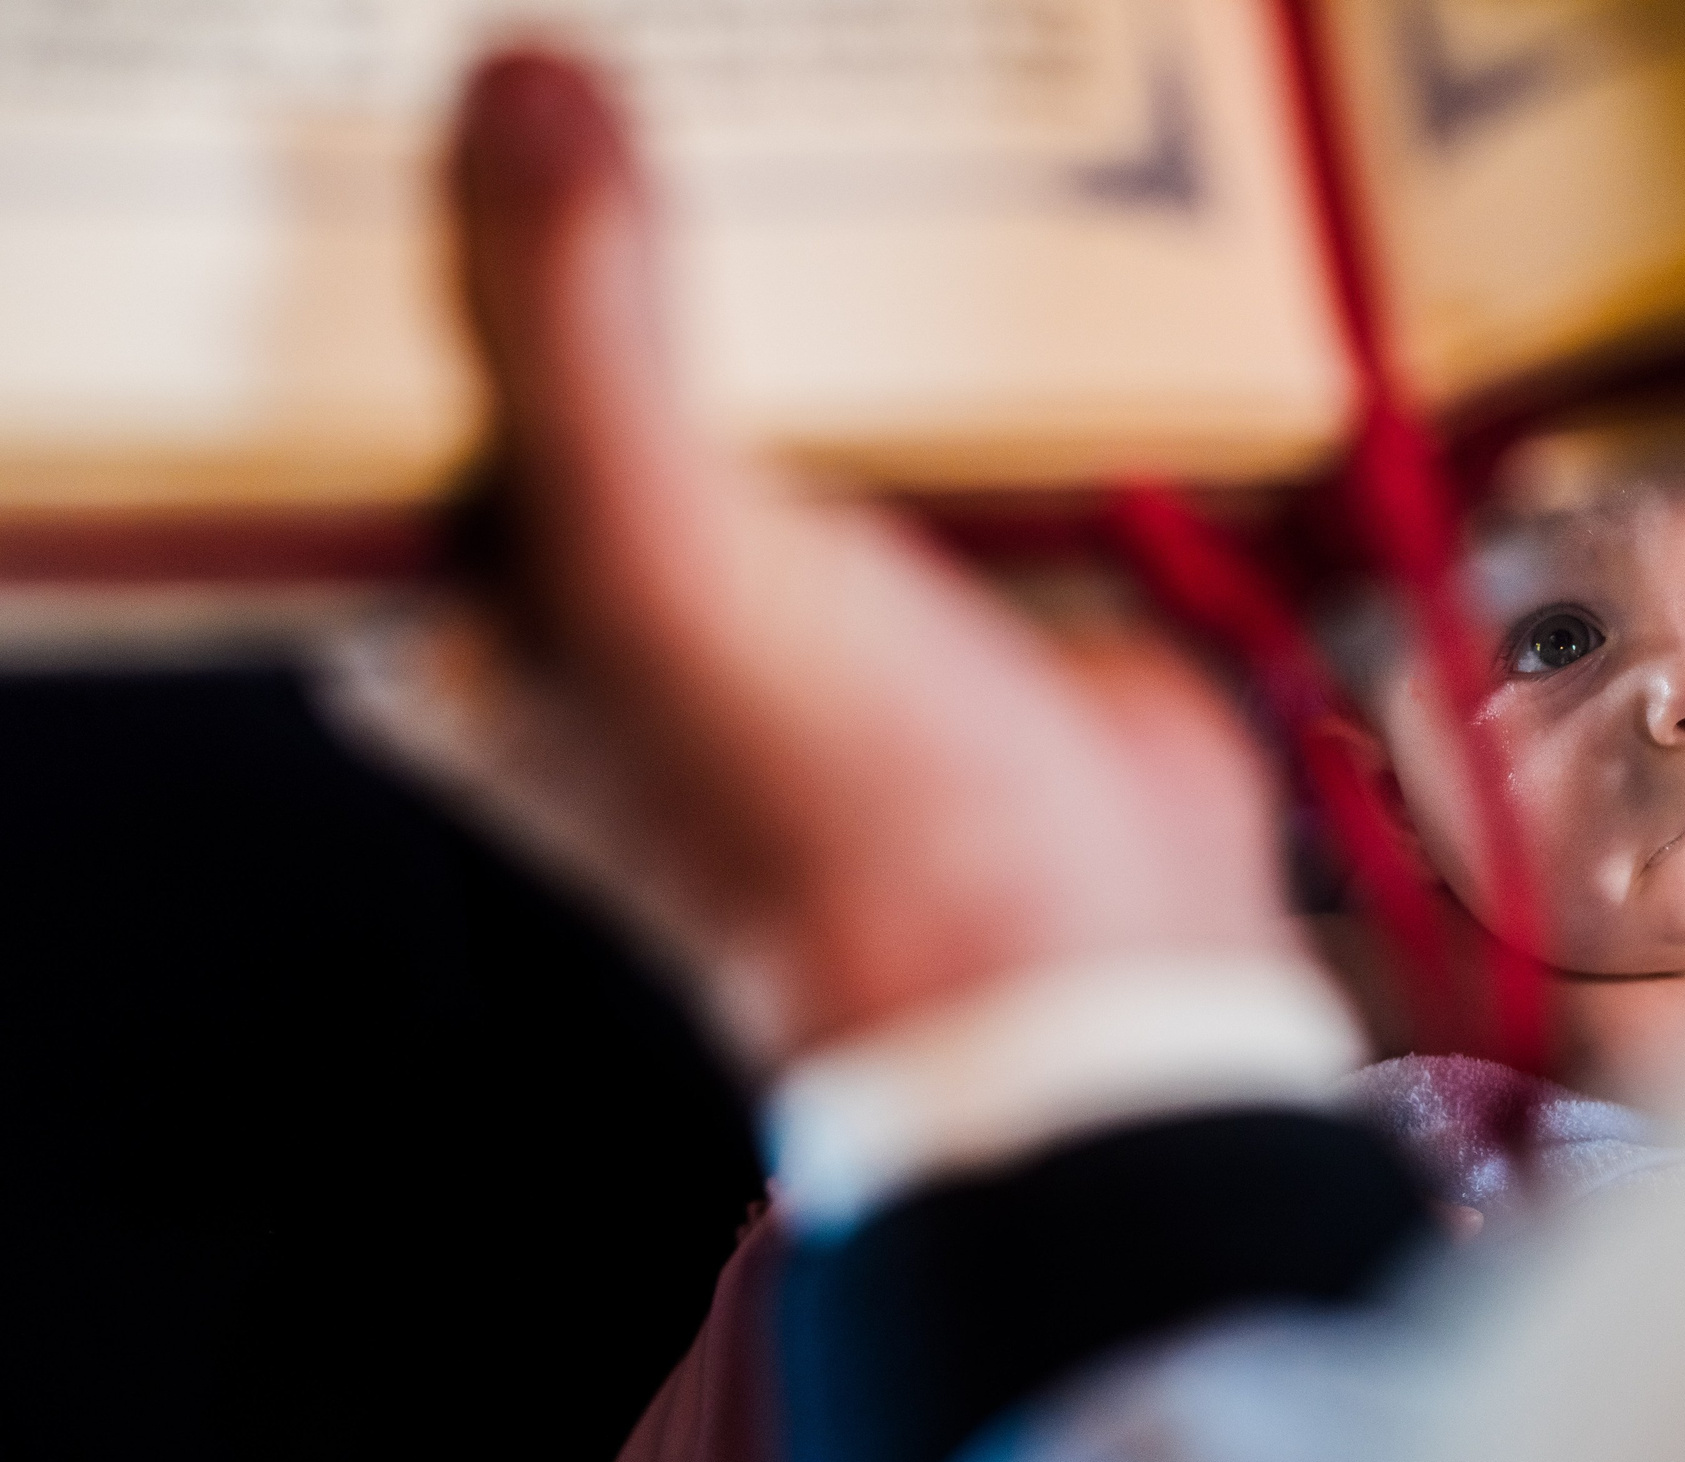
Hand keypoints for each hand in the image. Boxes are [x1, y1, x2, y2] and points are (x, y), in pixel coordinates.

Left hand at [428, 49, 1294, 1066]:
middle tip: (665, 60)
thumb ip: (579, 328)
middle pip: (604, 321)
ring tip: (824, 90)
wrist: (1079, 952)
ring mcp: (797, 556)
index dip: (422, 221)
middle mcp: (631, 572)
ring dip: (806, 235)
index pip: (410, 362)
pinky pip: (928, 379)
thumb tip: (519, 84)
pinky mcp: (947, 543)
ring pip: (777, 337)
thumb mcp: (659, 562)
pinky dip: (948, 304)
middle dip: (635, 196)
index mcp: (493, 598)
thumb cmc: (825, 821)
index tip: (466, 80)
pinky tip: (971, 197)